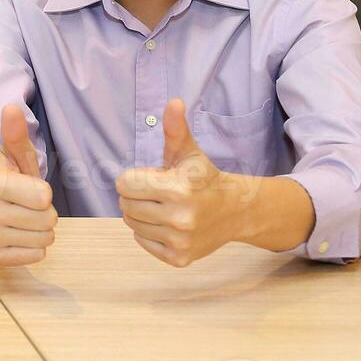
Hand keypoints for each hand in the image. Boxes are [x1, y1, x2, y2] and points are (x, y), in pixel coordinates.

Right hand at [0, 104, 56, 264]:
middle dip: (44, 212)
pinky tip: (17, 234)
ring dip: (39, 230)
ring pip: (45, 239)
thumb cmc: (2, 178)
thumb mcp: (12, 155)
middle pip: (48, 220)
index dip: (42, 192)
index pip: (45, 197)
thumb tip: (11, 108)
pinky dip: (33, 247)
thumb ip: (16, 134)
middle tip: (26, 205)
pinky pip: (35, 256)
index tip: (27, 187)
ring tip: (22, 218)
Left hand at [115, 98, 256, 266]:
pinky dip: (149, 232)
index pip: (125, 183)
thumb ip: (175, 129)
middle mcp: (179, 218)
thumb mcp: (188, 152)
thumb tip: (173, 102)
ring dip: (140, 213)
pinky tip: (168, 224)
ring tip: (163, 207)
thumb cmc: (204, 178)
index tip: (152, 176)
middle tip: (158, 192)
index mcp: (178, 189)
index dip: (134, 177)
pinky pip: (142, 241)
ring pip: (131, 223)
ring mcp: (179, 241)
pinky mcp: (178, 258)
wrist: (235, 211)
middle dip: (136, 195)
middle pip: (125, 204)